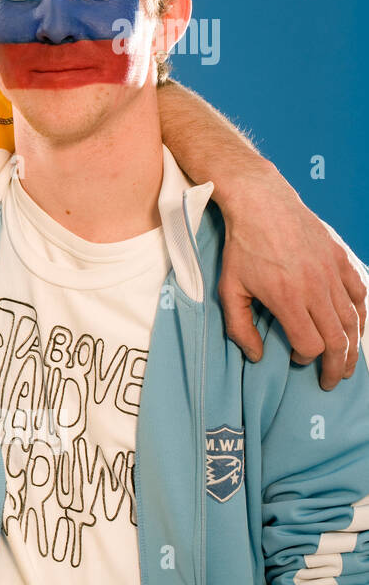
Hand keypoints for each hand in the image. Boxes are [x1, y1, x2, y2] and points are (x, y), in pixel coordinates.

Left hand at [217, 167, 366, 389]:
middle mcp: (316, 289)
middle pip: (338, 339)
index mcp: (288, 298)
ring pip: (353, 320)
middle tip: (330, 380)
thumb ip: (239, 326)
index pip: (310, 344)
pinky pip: (359, 294)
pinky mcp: (340, 259)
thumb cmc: (241, 247)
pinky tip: (355, 326)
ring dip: (352, 346)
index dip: (305, 358)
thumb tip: (256, 356)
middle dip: (335, 365)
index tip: (296, 358)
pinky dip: (361, 314)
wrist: (261, 204)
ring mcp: (332, 273)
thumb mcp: (228, 288)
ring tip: (346, 364)